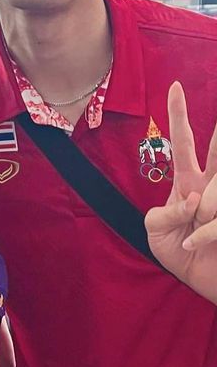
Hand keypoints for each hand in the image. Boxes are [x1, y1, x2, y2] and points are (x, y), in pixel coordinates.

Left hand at [145, 81, 216, 302]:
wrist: (201, 281)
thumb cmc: (177, 252)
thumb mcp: (155, 231)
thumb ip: (163, 214)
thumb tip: (192, 199)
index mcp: (188, 181)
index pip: (184, 141)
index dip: (179, 114)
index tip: (175, 85)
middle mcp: (212, 185)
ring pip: (216, 186)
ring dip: (202, 211)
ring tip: (193, 228)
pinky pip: (215, 219)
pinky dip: (201, 235)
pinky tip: (192, 244)